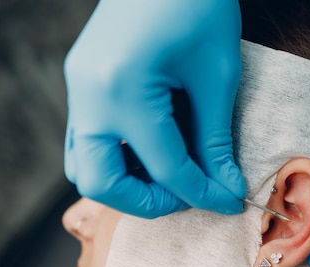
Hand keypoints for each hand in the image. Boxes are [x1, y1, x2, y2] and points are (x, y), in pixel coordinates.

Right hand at [64, 0, 245, 217]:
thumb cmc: (198, 5)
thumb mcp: (216, 76)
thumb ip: (215, 140)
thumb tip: (226, 187)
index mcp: (124, 90)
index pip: (166, 168)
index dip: (203, 193)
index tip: (230, 203)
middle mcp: (89, 95)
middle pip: (101, 182)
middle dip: (150, 201)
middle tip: (189, 194)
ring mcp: (79, 88)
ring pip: (85, 165)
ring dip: (129, 182)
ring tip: (174, 174)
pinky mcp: (83, 83)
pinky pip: (89, 139)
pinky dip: (119, 157)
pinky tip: (155, 150)